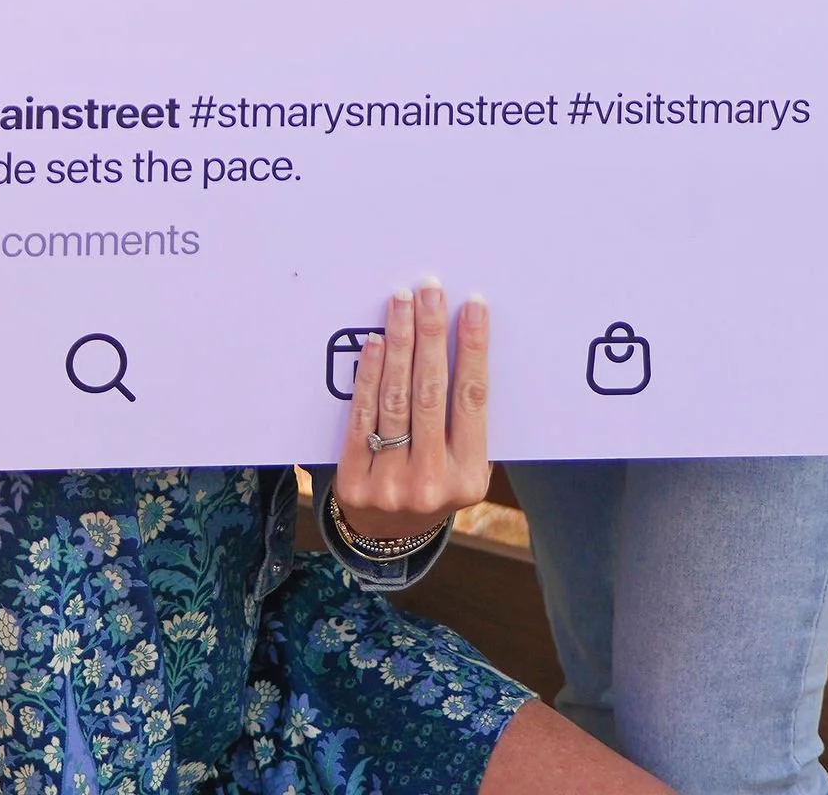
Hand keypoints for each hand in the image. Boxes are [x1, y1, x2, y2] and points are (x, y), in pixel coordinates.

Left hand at [333, 282, 489, 543]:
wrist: (387, 537)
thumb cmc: (434, 483)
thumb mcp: (464, 466)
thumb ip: (466, 422)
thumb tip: (467, 343)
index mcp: (468, 478)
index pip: (473, 400)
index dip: (473, 349)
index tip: (473, 306)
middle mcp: (431, 483)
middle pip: (431, 393)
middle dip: (431, 334)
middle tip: (430, 289)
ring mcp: (390, 485)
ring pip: (396, 399)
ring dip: (400, 342)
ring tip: (401, 302)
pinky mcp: (354, 482)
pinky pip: (362, 416)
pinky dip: (370, 374)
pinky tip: (376, 342)